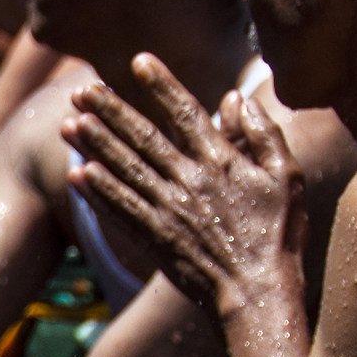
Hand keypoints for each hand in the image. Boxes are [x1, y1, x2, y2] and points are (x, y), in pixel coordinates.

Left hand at [63, 55, 306, 319]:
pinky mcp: (154, 241)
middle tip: (81, 89)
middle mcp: (189, 182)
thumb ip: (262, 135)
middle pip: (142, 138)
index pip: (185, 113)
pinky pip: (120, 212)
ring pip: (124, 171)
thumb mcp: (288, 178)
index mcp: (221, 162)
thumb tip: (234, 99)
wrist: (258, 296)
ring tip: (67, 124)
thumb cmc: (279, 236)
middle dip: (110, 110)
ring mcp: (168, 212)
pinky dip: (97, 193)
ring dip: (94, 146)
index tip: (138, 60)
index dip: (161, 85)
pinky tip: (77, 174)